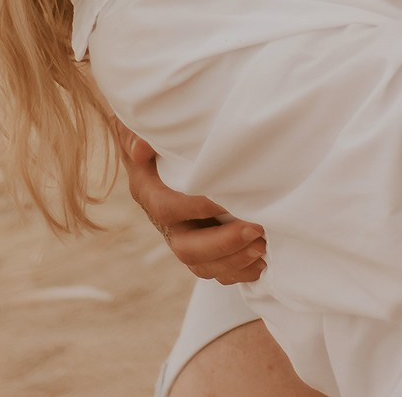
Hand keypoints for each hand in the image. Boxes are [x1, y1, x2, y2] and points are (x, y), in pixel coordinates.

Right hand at [116, 122, 266, 284]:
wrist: (161, 153)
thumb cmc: (159, 136)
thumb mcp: (141, 129)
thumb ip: (138, 137)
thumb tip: (142, 147)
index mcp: (149, 193)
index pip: (169, 208)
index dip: (199, 207)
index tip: (232, 198)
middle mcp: (165, 223)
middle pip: (186, 249)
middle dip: (224, 243)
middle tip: (257, 229)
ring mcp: (183, 237)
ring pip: (203, 265)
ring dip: (234, 261)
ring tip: (264, 247)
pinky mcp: (201, 247)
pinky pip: (216, 271)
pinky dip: (239, 271)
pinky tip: (262, 261)